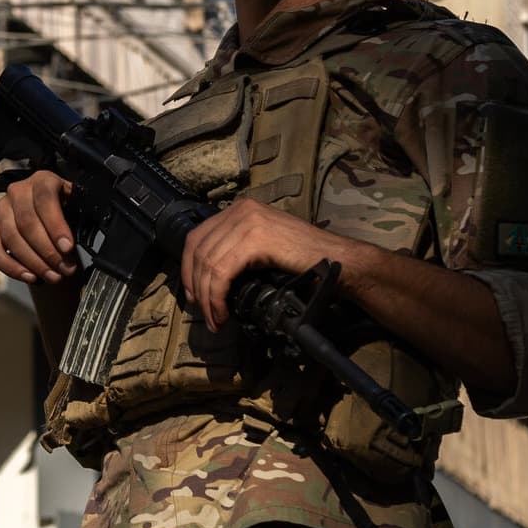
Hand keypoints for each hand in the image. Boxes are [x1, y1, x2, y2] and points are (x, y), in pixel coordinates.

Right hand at [0, 171, 77, 283]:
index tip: (67, 248)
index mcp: (42, 180)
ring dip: (32, 262)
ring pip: (11, 238)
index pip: (45, 200)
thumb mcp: (77, 208)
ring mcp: (1, 208)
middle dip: (47, 251)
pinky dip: (11, 268)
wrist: (50, 215)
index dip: (56, 226)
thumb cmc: (66, 211)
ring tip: (52, 277)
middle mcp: (18, 190)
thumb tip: (74, 245)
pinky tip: (30, 277)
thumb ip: (79, 219)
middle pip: (27, 223)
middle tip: (64, 269)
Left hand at [180, 201, 350, 334]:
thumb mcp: (264, 246)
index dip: (188, 268)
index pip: (197, 237)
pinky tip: (223, 311)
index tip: (193, 294)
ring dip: (208, 297)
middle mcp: (241, 210)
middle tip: (204, 312)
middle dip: (196, 286)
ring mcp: (248, 221)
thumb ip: (238, 251)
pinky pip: (222, 272)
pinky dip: (217, 296)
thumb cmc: (305, 259)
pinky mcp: (256, 239)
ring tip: (215, 319)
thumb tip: (210, 278)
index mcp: (240, 209)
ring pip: (208, 264)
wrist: (338, 260)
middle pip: (199, 250)